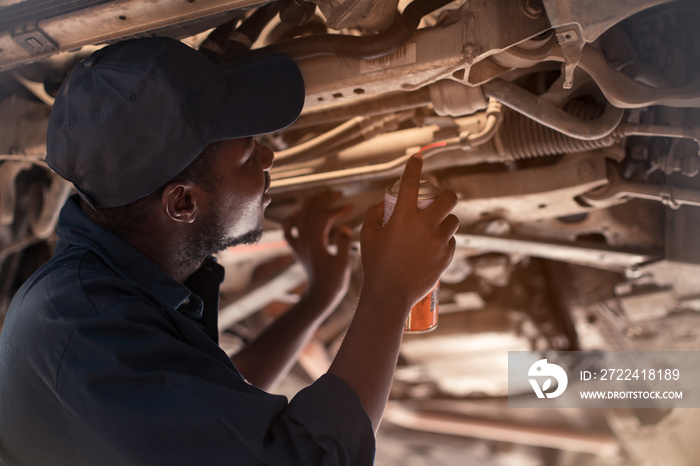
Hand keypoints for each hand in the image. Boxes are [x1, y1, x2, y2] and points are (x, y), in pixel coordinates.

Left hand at [284, 193, 352, 311]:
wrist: (320, 296)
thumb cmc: (334, 282)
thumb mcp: (343, 265)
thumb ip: (343, 245)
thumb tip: (345, 228)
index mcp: (314, 243)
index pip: (323, 216)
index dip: (337, 209)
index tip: (350, 206)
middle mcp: (303, 241)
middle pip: (310, 211)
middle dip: (324, 199)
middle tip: (338, 193)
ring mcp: (298, 244)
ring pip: (299, 216)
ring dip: (311, 203)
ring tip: (323, 195)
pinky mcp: (297, 249)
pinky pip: (288, 230)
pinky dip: (292, 219)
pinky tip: (299, 213)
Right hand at [360, 154, 458, 308]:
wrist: (390, 295)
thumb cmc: (376, 265)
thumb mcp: (368, 236)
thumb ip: (374, 214)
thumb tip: (384, 203)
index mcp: (403, 217)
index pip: (411, 183)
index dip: (414, 166)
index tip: (417, 158)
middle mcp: (424, 226)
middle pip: (449, 198)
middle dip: (446, 195)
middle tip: (440, 199)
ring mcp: (438, 241)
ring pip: (452, 221)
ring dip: (445, 220)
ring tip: (434, 228)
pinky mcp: (447, 256)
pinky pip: (451, 241)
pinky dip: (444, 241)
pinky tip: (432, 248)